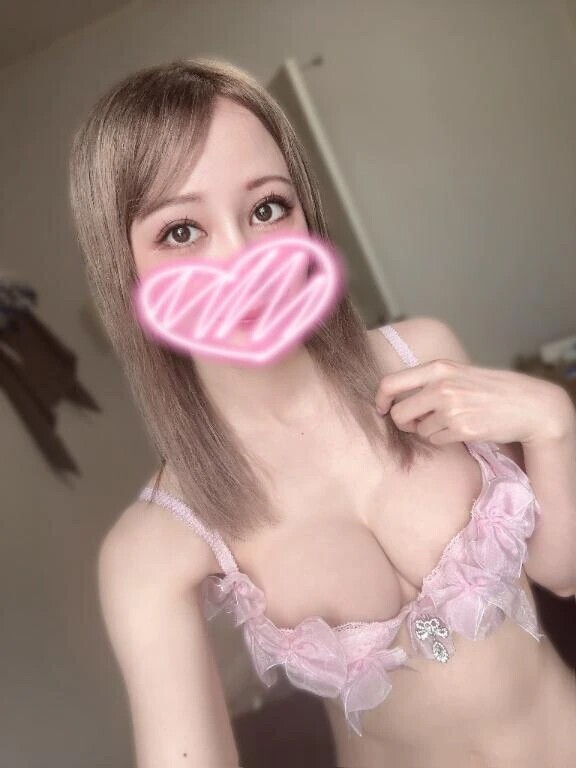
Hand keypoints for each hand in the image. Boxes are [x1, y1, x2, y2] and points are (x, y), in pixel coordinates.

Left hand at [375, 358, 571, 445]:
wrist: (529, 405)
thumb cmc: (491, 389)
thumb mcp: (459, 373)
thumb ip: (431, 381)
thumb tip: (396, 399)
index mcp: (438, 367)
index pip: (390, 382)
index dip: (380, 399)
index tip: (382, 408)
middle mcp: (441, 386)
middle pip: (399, 413)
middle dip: (404, 423)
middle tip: (416, 424)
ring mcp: (451, 408)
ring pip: (419, 430)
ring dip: (429, 431)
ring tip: (452, 421)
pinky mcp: (462, 428)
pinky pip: (436, 440)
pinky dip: (444, 439)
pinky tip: (462, 429)